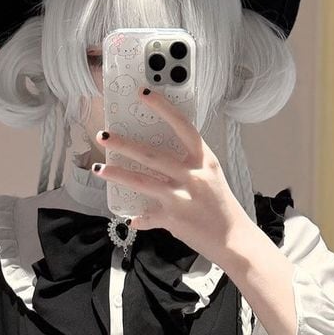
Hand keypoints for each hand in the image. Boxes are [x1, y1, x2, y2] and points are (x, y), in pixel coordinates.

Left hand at [91, 88, 259, 261]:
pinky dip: (138, 218)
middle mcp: (192, 176)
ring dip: (117, 174)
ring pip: (142, 181)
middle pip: (152, 155)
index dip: (163, 109)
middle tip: (104, 136)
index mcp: (205, 161)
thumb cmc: (223, 208)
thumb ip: (190, 167)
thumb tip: (164, 161)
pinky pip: (148, 216)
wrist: (235, 240)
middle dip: (124, 144)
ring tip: (98, 168)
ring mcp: (181, 197)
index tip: (144, 94)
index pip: (183, 127)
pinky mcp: (173, 219)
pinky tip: (129, 218)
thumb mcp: (212, 179)